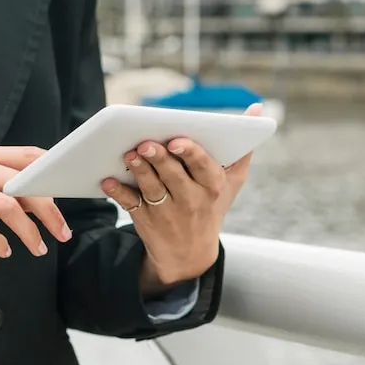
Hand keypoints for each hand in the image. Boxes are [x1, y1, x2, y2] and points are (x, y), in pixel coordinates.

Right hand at [0, 143, 71, 256]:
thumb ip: (4, 184)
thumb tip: (46, 199)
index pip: (28, 155)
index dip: (53, 173)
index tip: (70, 195)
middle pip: (23, 183)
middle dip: (50, 210)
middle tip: (62, 233)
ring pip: (6, 206)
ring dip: (29, 231)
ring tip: (38, 247)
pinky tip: (6, 250)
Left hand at [101, 104, 260, 293]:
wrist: (191, 254)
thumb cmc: (212, 206)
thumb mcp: (233, 182)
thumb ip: (243, 147)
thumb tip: (257, 109)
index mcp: (213, 186)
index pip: (203, 167)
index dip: (190, 153)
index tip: (176, 141)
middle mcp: (191, 201)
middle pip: (173, 176)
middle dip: (159, 158)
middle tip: (145, 143)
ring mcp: (167, 213)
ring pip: (152, 188)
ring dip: (139, 171)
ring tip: (129, 154)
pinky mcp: (146, 221)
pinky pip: (130, 205)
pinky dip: (118, 192)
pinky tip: (107, 180)